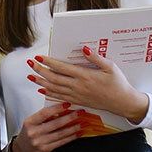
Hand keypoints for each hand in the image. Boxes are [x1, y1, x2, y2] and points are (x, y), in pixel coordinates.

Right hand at [11, 102, 80, 151]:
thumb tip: (60, 109)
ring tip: (82, 123)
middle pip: (55, 124)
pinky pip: (61, 142)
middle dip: (70, 117)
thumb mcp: (32, 122)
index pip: (45, 113)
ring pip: (60, 133)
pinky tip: (77, 133)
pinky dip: (70, 137)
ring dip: (73, 128)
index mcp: (30, 122)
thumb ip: (44, 116)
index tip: (67, 104)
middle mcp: (34, 132)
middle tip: (80, 113)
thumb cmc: (28, 133)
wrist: (22, 150)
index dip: (57, 108)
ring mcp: (40, 142)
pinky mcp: (45, 149)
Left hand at [28, 47, 148, 122]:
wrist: (122, 102)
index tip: (39, 57)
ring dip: (40, 81)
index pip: (62, 68)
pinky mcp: (78, 101)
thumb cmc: (118, 83)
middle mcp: (78, 86)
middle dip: (40, 70)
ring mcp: (76, 95)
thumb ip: (96, 58)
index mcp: (84, 76)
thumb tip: (84, 48)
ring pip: (54, 88)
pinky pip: (59, 97)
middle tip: (30, 63)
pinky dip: (49, 93)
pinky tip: (41, 89)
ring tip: (30, 75)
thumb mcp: (110, 67)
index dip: (49, 62)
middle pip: (54, 78)